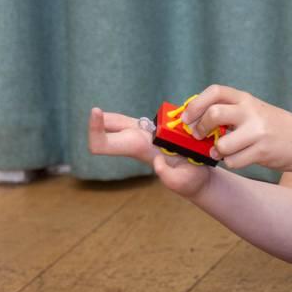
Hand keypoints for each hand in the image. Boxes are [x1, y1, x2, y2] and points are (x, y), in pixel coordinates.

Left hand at [87, 107, 211, 197]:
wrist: (197, 179)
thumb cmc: (191, 180)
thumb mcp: (184, 181)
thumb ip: (169, 176)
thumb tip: (157, 162)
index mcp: (139, 149)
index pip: (103, 144)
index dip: (94, 130)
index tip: (96, 111)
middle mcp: (134, 142)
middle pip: (103, 133)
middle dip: (97, 122)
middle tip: (96, 110)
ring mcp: (139, 136)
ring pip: (114, 123)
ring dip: (108, 117)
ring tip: (102, 112)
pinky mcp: (148, 131)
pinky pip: (126, 121)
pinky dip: (119, 117)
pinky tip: (120, 116)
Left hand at [182, 85, 291, 172]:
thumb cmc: (271, 127)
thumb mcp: (252, 110)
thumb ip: (229, 111)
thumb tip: (193, 119)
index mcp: (246, 98)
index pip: (215, 91)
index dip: (195, 104)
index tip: (186, 118)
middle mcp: (251, 111)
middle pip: (214, 114)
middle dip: (201, 127)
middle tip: (199, 135)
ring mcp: (257, 132)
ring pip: (222, 144)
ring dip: (217, 151)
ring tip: (222, 151)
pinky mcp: (261, 151)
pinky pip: (233, 161)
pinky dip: (231, 162)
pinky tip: (238, 158)